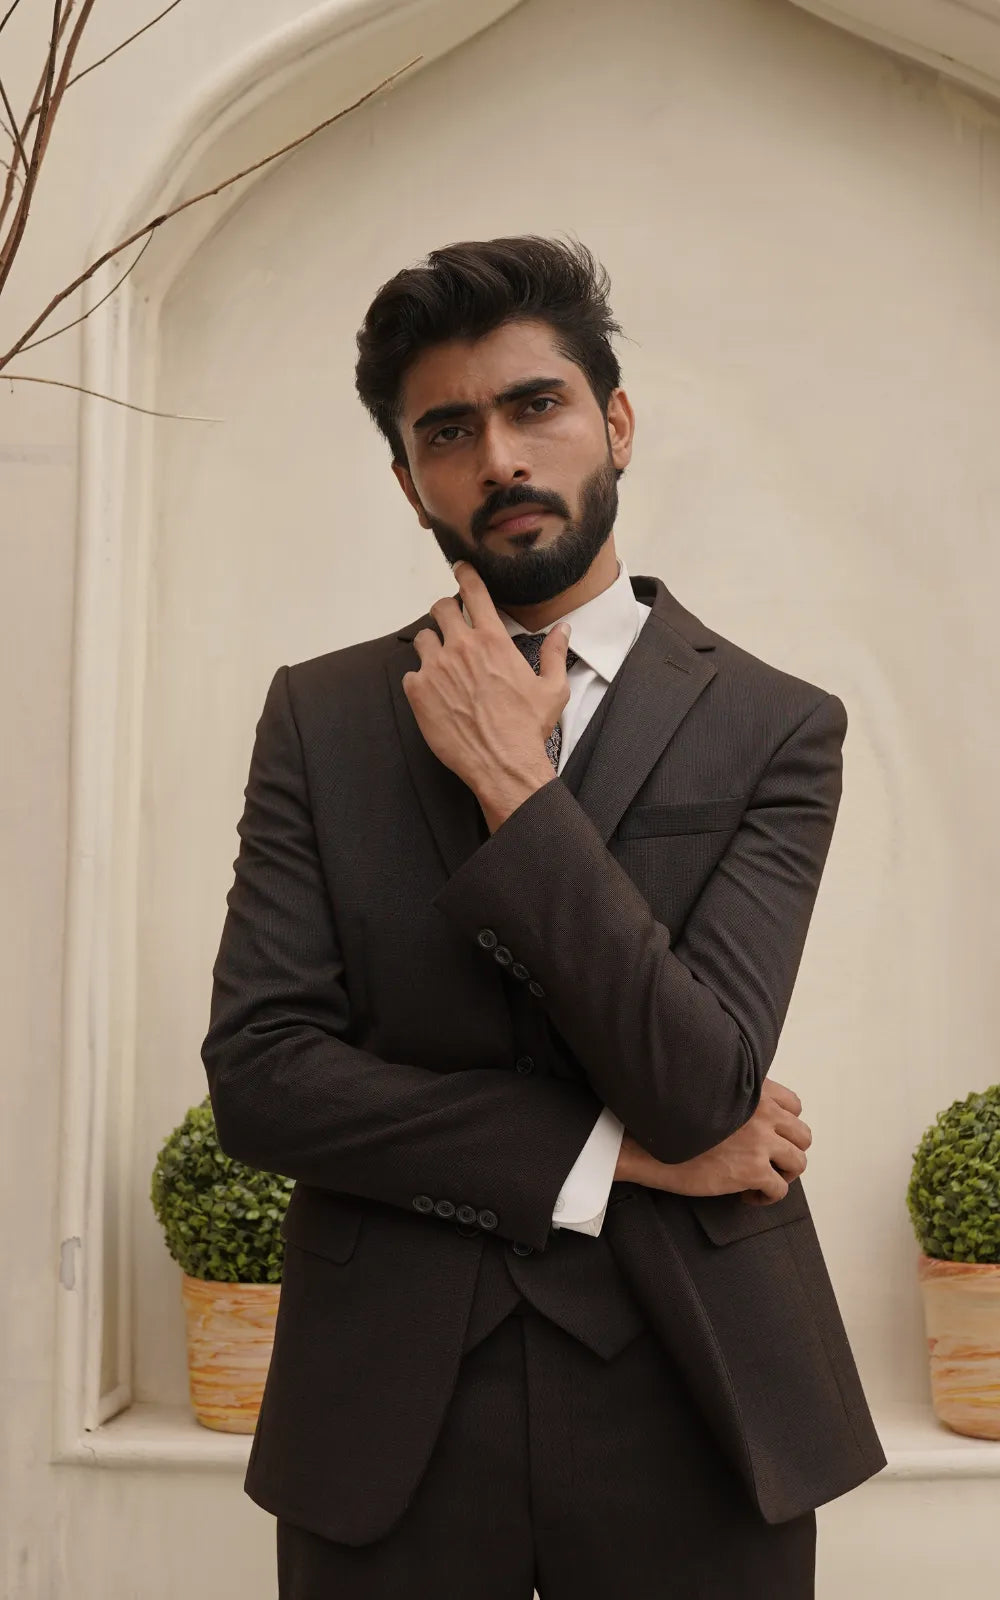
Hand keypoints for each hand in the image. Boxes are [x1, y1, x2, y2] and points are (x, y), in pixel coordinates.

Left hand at [402, 561, 568, 821]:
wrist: (502, 764)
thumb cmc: (528, 728)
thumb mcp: (552, 689)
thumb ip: (556, 653)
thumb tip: (563, 630)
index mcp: (494, 641)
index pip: (474, 592)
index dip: (465, 574)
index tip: (460, 568)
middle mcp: (461, 648)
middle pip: (441, 608)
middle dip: (446, 612)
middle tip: (452, 625)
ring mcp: (436, 669)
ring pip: (424, 639)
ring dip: (433, 646)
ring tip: (444, 666)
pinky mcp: (418, 692)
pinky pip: (411, 673)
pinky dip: (421, 680)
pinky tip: (436, 695)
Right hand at [615, 1078, 811, 1204]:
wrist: (651, 1144)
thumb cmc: (674, 1121)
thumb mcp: (712, 1095)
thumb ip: (737, 1099)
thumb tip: (752, 1119)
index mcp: (754, 1091)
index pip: (795, 1106)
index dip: (784, 1126)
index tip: (769, 1137)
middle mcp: (763, 1113)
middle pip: (802, 1136)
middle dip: (788, 1152)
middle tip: (768, 1163)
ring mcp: (760, 1142)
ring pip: (798, 1163)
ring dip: (782, 1175)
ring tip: (760, 1181)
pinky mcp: (753, 1170)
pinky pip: (779, 1190)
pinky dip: (767, 1196)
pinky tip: (747, 1195)